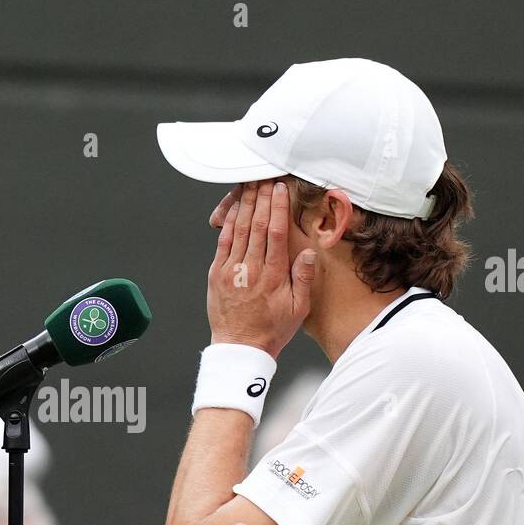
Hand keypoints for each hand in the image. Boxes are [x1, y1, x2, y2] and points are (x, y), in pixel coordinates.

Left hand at [208, 180, 314, 358]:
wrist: (239, 348)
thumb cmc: (271, 330)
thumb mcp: (298, 309)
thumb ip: (303, 278)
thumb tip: (307, 251)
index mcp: (273, 276)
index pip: (275, 232)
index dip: (277, 207)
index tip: (280, 189)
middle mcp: (251, 269)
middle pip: (256, 224)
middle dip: (260, 197)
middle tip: (264, 176)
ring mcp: (231, 270)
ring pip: (238, 229)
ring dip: (244, 203)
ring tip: (249, 184)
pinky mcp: (216, 274)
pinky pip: (223, 242)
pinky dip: (228, 222)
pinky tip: (234, 208)